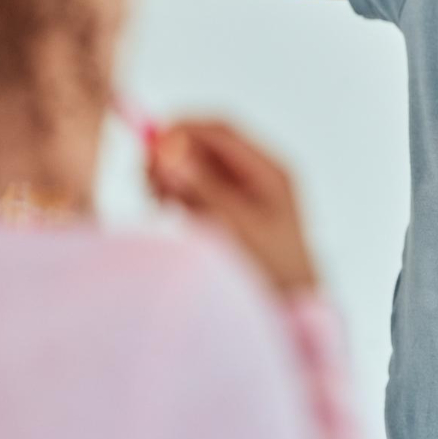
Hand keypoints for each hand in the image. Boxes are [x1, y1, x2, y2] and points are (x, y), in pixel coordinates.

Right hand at [147, 120, 318, 295]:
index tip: (149, 146)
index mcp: (270, 171)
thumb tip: (169, 151)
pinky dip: (178, 194)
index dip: (183, 130)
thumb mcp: (238, 225)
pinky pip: (197, 190)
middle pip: (206, 146)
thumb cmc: (274, 269)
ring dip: (172, 176)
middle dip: (172, 155)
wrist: (291, 308)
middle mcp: (258, 176)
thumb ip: (204, 188)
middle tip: (146, 178)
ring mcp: (243, 194)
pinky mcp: (229, 213)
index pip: (221, 131)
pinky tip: (169, 210)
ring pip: (197, 168)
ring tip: (159, 200)